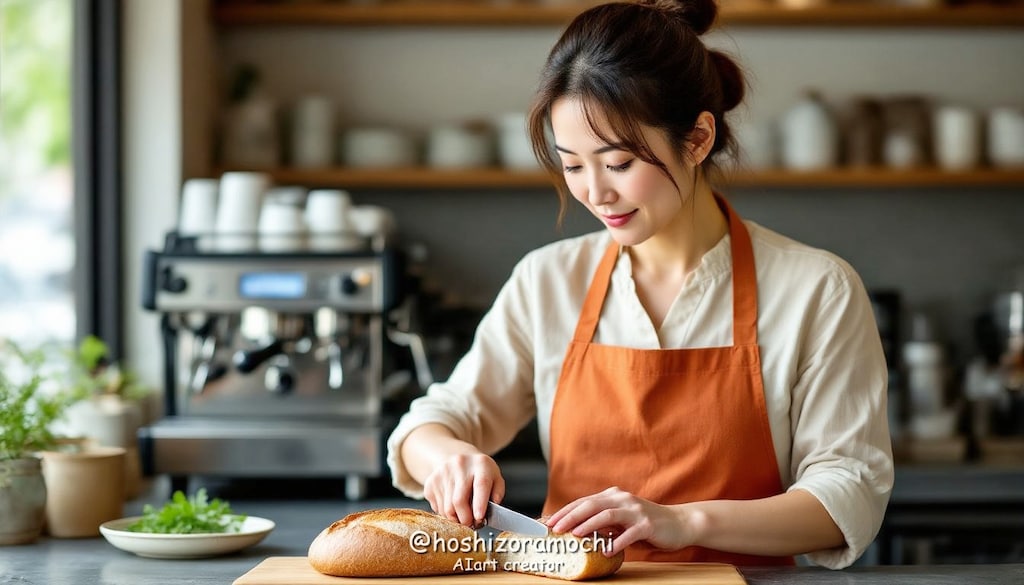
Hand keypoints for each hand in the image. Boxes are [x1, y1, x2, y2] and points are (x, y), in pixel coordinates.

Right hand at [423, 452, 504, 527]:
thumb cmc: (479, 473)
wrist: (455, 457)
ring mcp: (442, 473)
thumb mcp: (495, 478)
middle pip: (459, 501)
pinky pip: (437, 508)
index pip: (480, 484)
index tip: (479, 518)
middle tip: (471, 524)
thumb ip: (497, 494)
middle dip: (465, 519)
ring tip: (463, 515)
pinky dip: (445, 514)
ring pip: (447, 509)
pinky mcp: (430, 482)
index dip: (480, 503)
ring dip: (455, 519)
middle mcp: (460, 465)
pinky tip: (451, 505)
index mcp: (481, 464)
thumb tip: (492, 510)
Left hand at [546, 487, 692, 555]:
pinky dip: (616, 542)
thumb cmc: (645, 524)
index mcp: (613, 496)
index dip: (565, 511)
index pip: (583, 502)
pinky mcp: (647, 524)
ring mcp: (635, 511)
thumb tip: (575, 531)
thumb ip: (603, 521)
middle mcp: (622, 499)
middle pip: (591, 505)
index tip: (549, 522)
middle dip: (570, 516)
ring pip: (607, 515)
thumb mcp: (621, 519)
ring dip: (589, 525)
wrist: (679, 523)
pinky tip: (606, 551)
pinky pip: (629, 534)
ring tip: (575, 535)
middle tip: (555, 528)